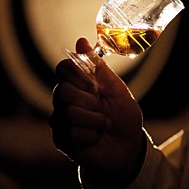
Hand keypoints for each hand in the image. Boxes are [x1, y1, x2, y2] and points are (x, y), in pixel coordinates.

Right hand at [50, 37, 144, 187]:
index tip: (93, 85)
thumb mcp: (117, 90)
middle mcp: (65, 100)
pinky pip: (71, 134)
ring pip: (67, 114)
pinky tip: (95, 138)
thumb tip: (81, 41)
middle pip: (62, 91)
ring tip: (103, 125)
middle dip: (89, 102)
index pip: (63, 68)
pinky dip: (91, 136)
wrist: (128, 148)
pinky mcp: (61, 140)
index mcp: (79, 84)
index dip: (77, 75)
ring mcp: (61, 120)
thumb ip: (99, 68)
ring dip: (94, 121)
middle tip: (102, 109)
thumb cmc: (123, 116)